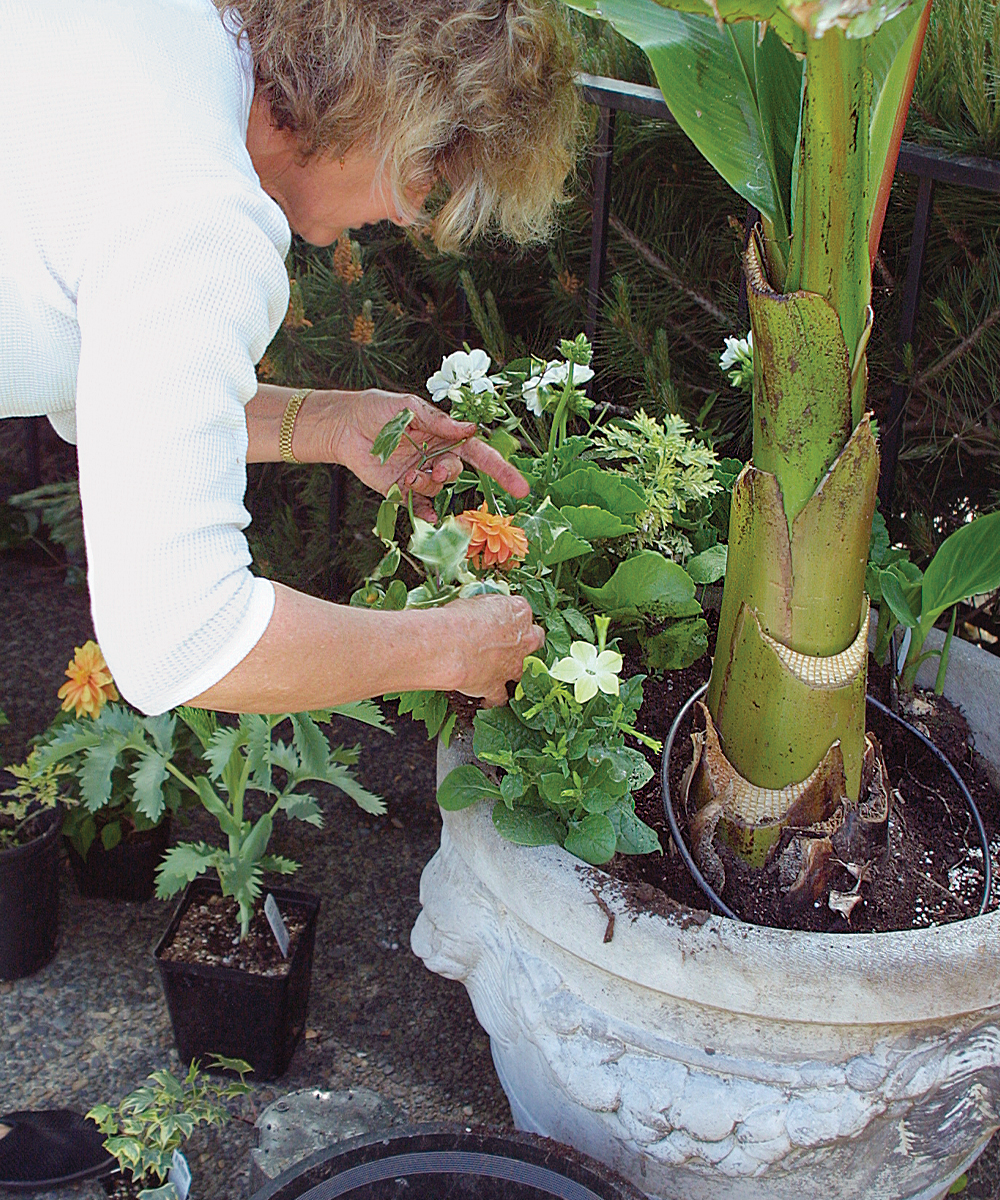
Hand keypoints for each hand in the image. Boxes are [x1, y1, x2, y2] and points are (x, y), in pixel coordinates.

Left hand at [309, 389, 528, 519]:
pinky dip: (425, 514)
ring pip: (436, 488)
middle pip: (456, 472)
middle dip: (449, 472)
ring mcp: (419, 474)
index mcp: (445, 436)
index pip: (480, 454)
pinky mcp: (400, 490)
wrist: (344, 425)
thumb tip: (469, 429)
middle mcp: (436, 457)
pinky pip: (420, 506)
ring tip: (407, 474)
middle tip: (435, 469)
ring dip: (427, 483)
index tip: (521, 487)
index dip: (502, 470)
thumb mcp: (409, 408)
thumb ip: (438, 422)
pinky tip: (425, 516)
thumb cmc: (378, 409)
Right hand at [437, 595, 544, 707]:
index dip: (511, 619)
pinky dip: (493, 698)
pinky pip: (499, 697)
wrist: (451, 645)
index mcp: (520, 612)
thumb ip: (487, 609)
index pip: (523, 613)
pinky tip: (485, 698)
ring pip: (520, 672)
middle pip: (533, 641)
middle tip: (504, 644)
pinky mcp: (497, 686)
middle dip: (521, 644)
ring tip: (495, 671)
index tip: (499, 620)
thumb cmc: (460, 619)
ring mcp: (513, 665)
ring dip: (510, 671)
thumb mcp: (476, 602)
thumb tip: (481, 613)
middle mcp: (524, 640)